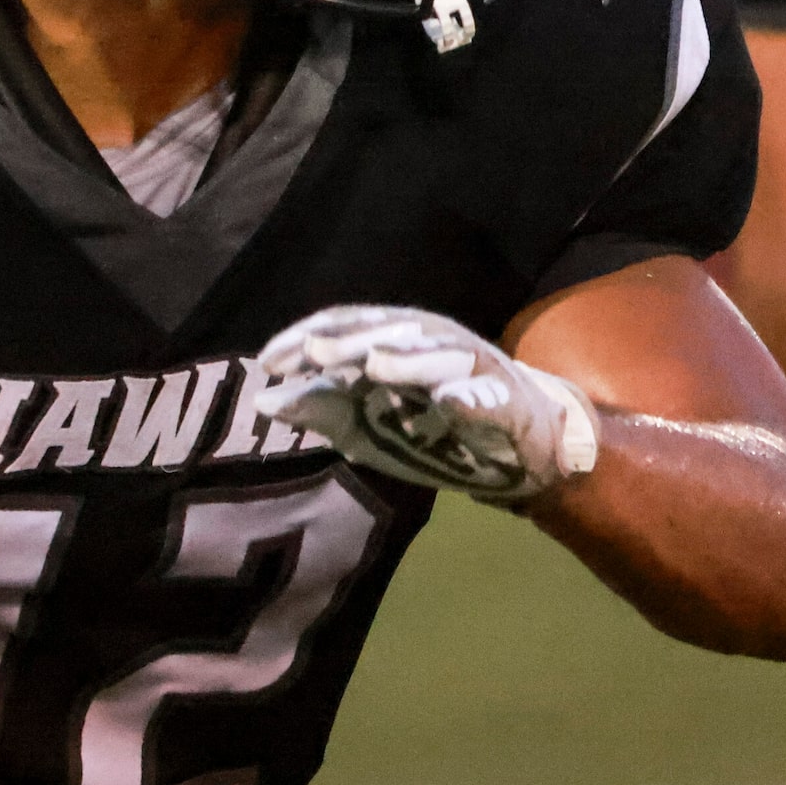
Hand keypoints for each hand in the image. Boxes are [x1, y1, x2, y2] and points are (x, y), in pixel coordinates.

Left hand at [257, 304, 598, 503]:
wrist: (521, 457)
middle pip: (388, 332)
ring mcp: (475, 370)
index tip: (268, 363)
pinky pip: (491, 398)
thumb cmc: (435, 433)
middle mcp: (433, 344)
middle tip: (315, 353)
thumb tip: (265, 401)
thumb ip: (323, 410)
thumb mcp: (368, 427)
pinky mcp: (511, 402)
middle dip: (350, 341)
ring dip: (408, 358)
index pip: (344, 327)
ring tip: (376, 365)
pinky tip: (450, 403)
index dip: (305, 340)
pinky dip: (471, 398)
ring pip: (440, 353)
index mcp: (395, 344)